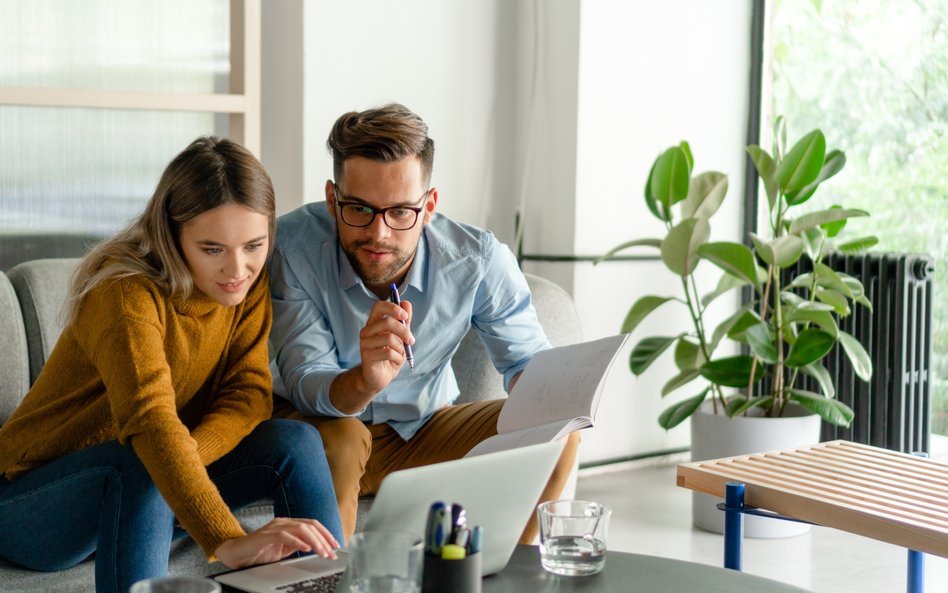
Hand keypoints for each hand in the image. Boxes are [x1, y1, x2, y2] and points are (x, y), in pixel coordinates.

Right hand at [214, 517, 339, 568]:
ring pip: (300, 529)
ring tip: (322, 552)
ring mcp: (274, 527)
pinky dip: (298, 541)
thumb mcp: (284, 551)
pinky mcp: (265, 535)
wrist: (236, 554)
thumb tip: (317, 550)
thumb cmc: (259, 553)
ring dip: (315, 541)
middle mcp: (283, 522)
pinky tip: (306, 548)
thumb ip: (298, 547)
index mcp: (289, 524)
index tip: (336, 545)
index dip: (326, 534)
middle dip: (324, 539)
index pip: (312, 525)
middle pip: (310, 525)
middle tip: (332, 553)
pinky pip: (285, 535)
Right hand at [357, 299, 414, 392]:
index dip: (393, 308)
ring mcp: (365, 343)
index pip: (378, 306)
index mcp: (374, 323)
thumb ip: (404, 321)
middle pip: (387, 322)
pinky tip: (395, 361)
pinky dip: (397, 357)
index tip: (405, 316)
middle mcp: (366, 331)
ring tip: (400, 354)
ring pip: (389, 338)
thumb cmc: (390, 355)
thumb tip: (406, 303)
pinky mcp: (366, 356)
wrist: (380, 377)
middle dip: (404, 331)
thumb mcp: (400, 337)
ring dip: (400, 348)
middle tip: (411, 340)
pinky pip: (388, 353)